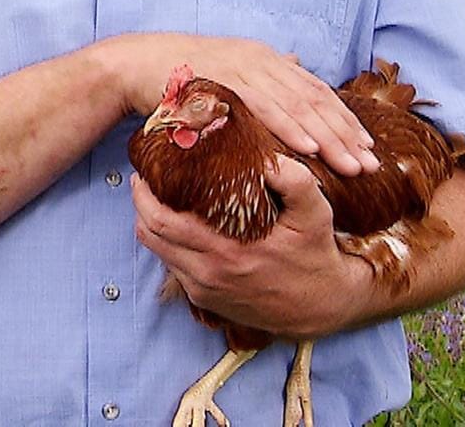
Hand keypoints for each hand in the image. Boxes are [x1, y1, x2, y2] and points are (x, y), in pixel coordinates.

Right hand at [101, 32, 377, 175]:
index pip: (316, 91)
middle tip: (371, 164)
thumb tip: (297, 65)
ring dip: (327, 138)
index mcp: (267, 59)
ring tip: (351, 165)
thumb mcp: (231, 71)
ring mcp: (243, 68)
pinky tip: (310, 149)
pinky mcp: (224, 82)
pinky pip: (264, 109)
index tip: (368, 147)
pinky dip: (289, 129)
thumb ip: (264, 73)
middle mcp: (261, 59)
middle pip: (314, 100)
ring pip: (297, 106)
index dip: (344, 119)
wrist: (137, 65)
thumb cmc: (183, 75)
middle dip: (345, 134)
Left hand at [131, 156, 377, 340]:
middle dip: (141, 204)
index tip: (145, 170)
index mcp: (225, 252)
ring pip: (158, 252)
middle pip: (150, 235)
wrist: (323, 306)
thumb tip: (266, 158)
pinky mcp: (206, 301)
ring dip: (152, 225)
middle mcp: (207, 274)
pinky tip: (179, 226)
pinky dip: (168, 244)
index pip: (161, 221)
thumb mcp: (315, 214)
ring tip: (158, 199)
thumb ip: (294, 181)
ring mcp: (204, 290)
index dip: (144, 194)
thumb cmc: (316, 255)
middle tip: (144, 180)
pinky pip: (174, 267)